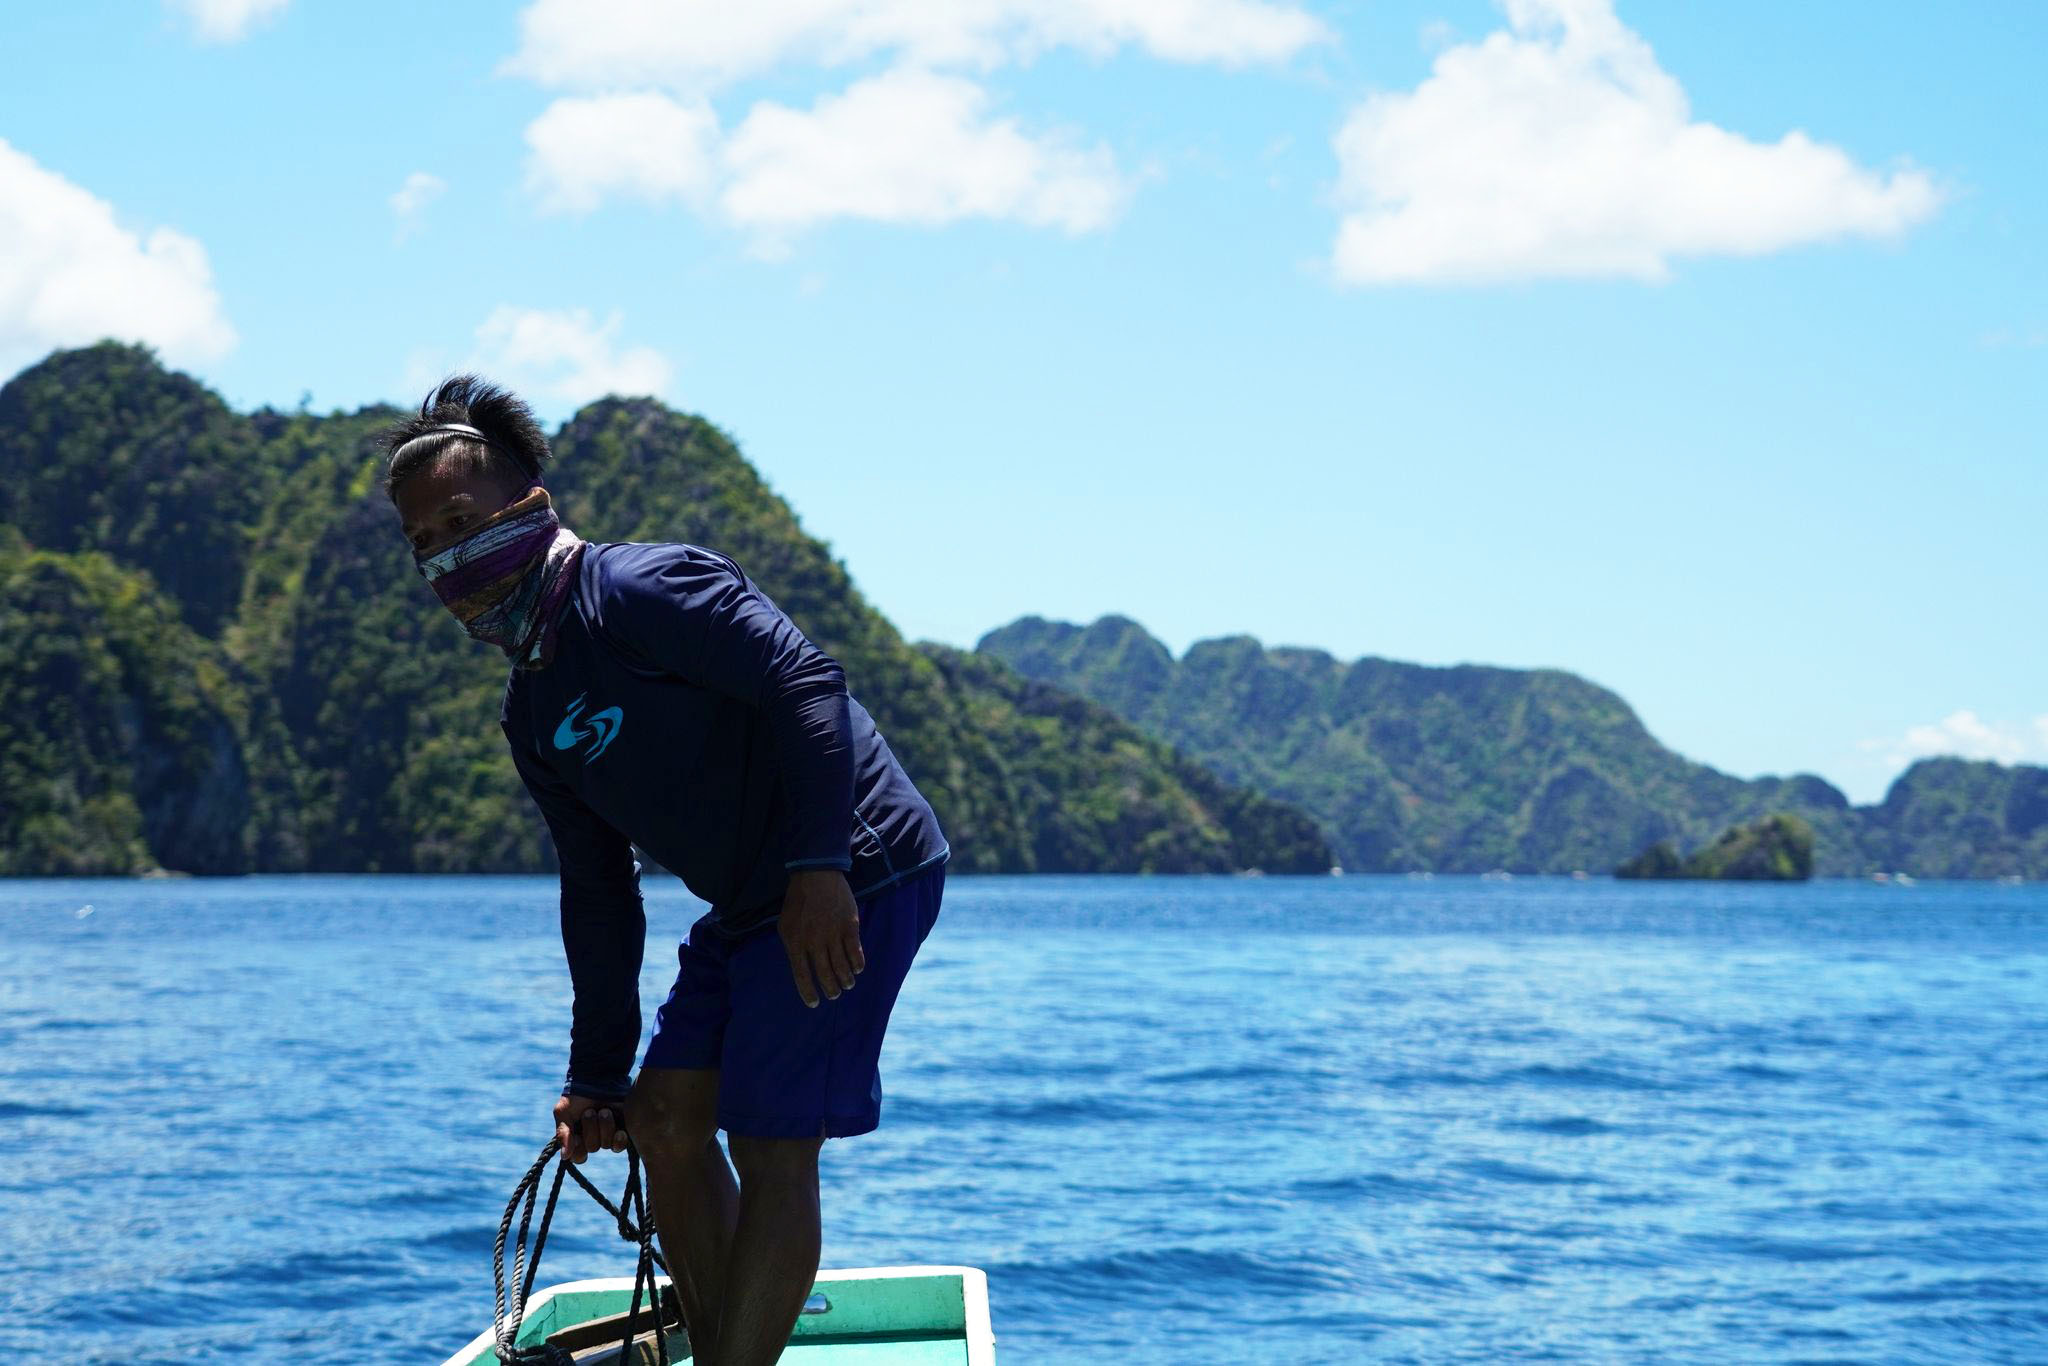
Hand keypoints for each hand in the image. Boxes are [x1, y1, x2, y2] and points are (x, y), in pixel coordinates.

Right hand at [554, 1092, 627, 1164]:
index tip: (577, 1137)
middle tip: (590, 1111)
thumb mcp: (564, 1111)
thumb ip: (562, 1132)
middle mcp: (594, 1139)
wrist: (598, 1077)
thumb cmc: (577, 1095)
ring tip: (604, 1110)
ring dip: (605, 1126)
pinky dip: (619, 1138)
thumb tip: (564, 1156)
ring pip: (607, 1144)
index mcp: (577, 1138)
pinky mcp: (622, 1130)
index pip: (578, 1156)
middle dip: (591, 1129)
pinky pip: (621, 1144)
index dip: (578, 1149)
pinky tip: (619, 1131)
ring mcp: (608, 1135)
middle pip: (593, 1148)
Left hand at [779, 869, 863, 1007]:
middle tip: (834, 995)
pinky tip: (857, 969)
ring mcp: (833, 934)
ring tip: (847, 985)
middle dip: (831, 989)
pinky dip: (857, 964)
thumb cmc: (798, 901)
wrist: (816, 875)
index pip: (802, 976)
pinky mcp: (850, 926)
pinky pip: (856, 952)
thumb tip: (800, 967)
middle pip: (824, 974)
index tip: (815, 1004)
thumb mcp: (785, 925)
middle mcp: (814, 942)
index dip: (808, 993)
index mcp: (795, 943)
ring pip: (842, 967)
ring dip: (845, 980)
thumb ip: (792, 946)